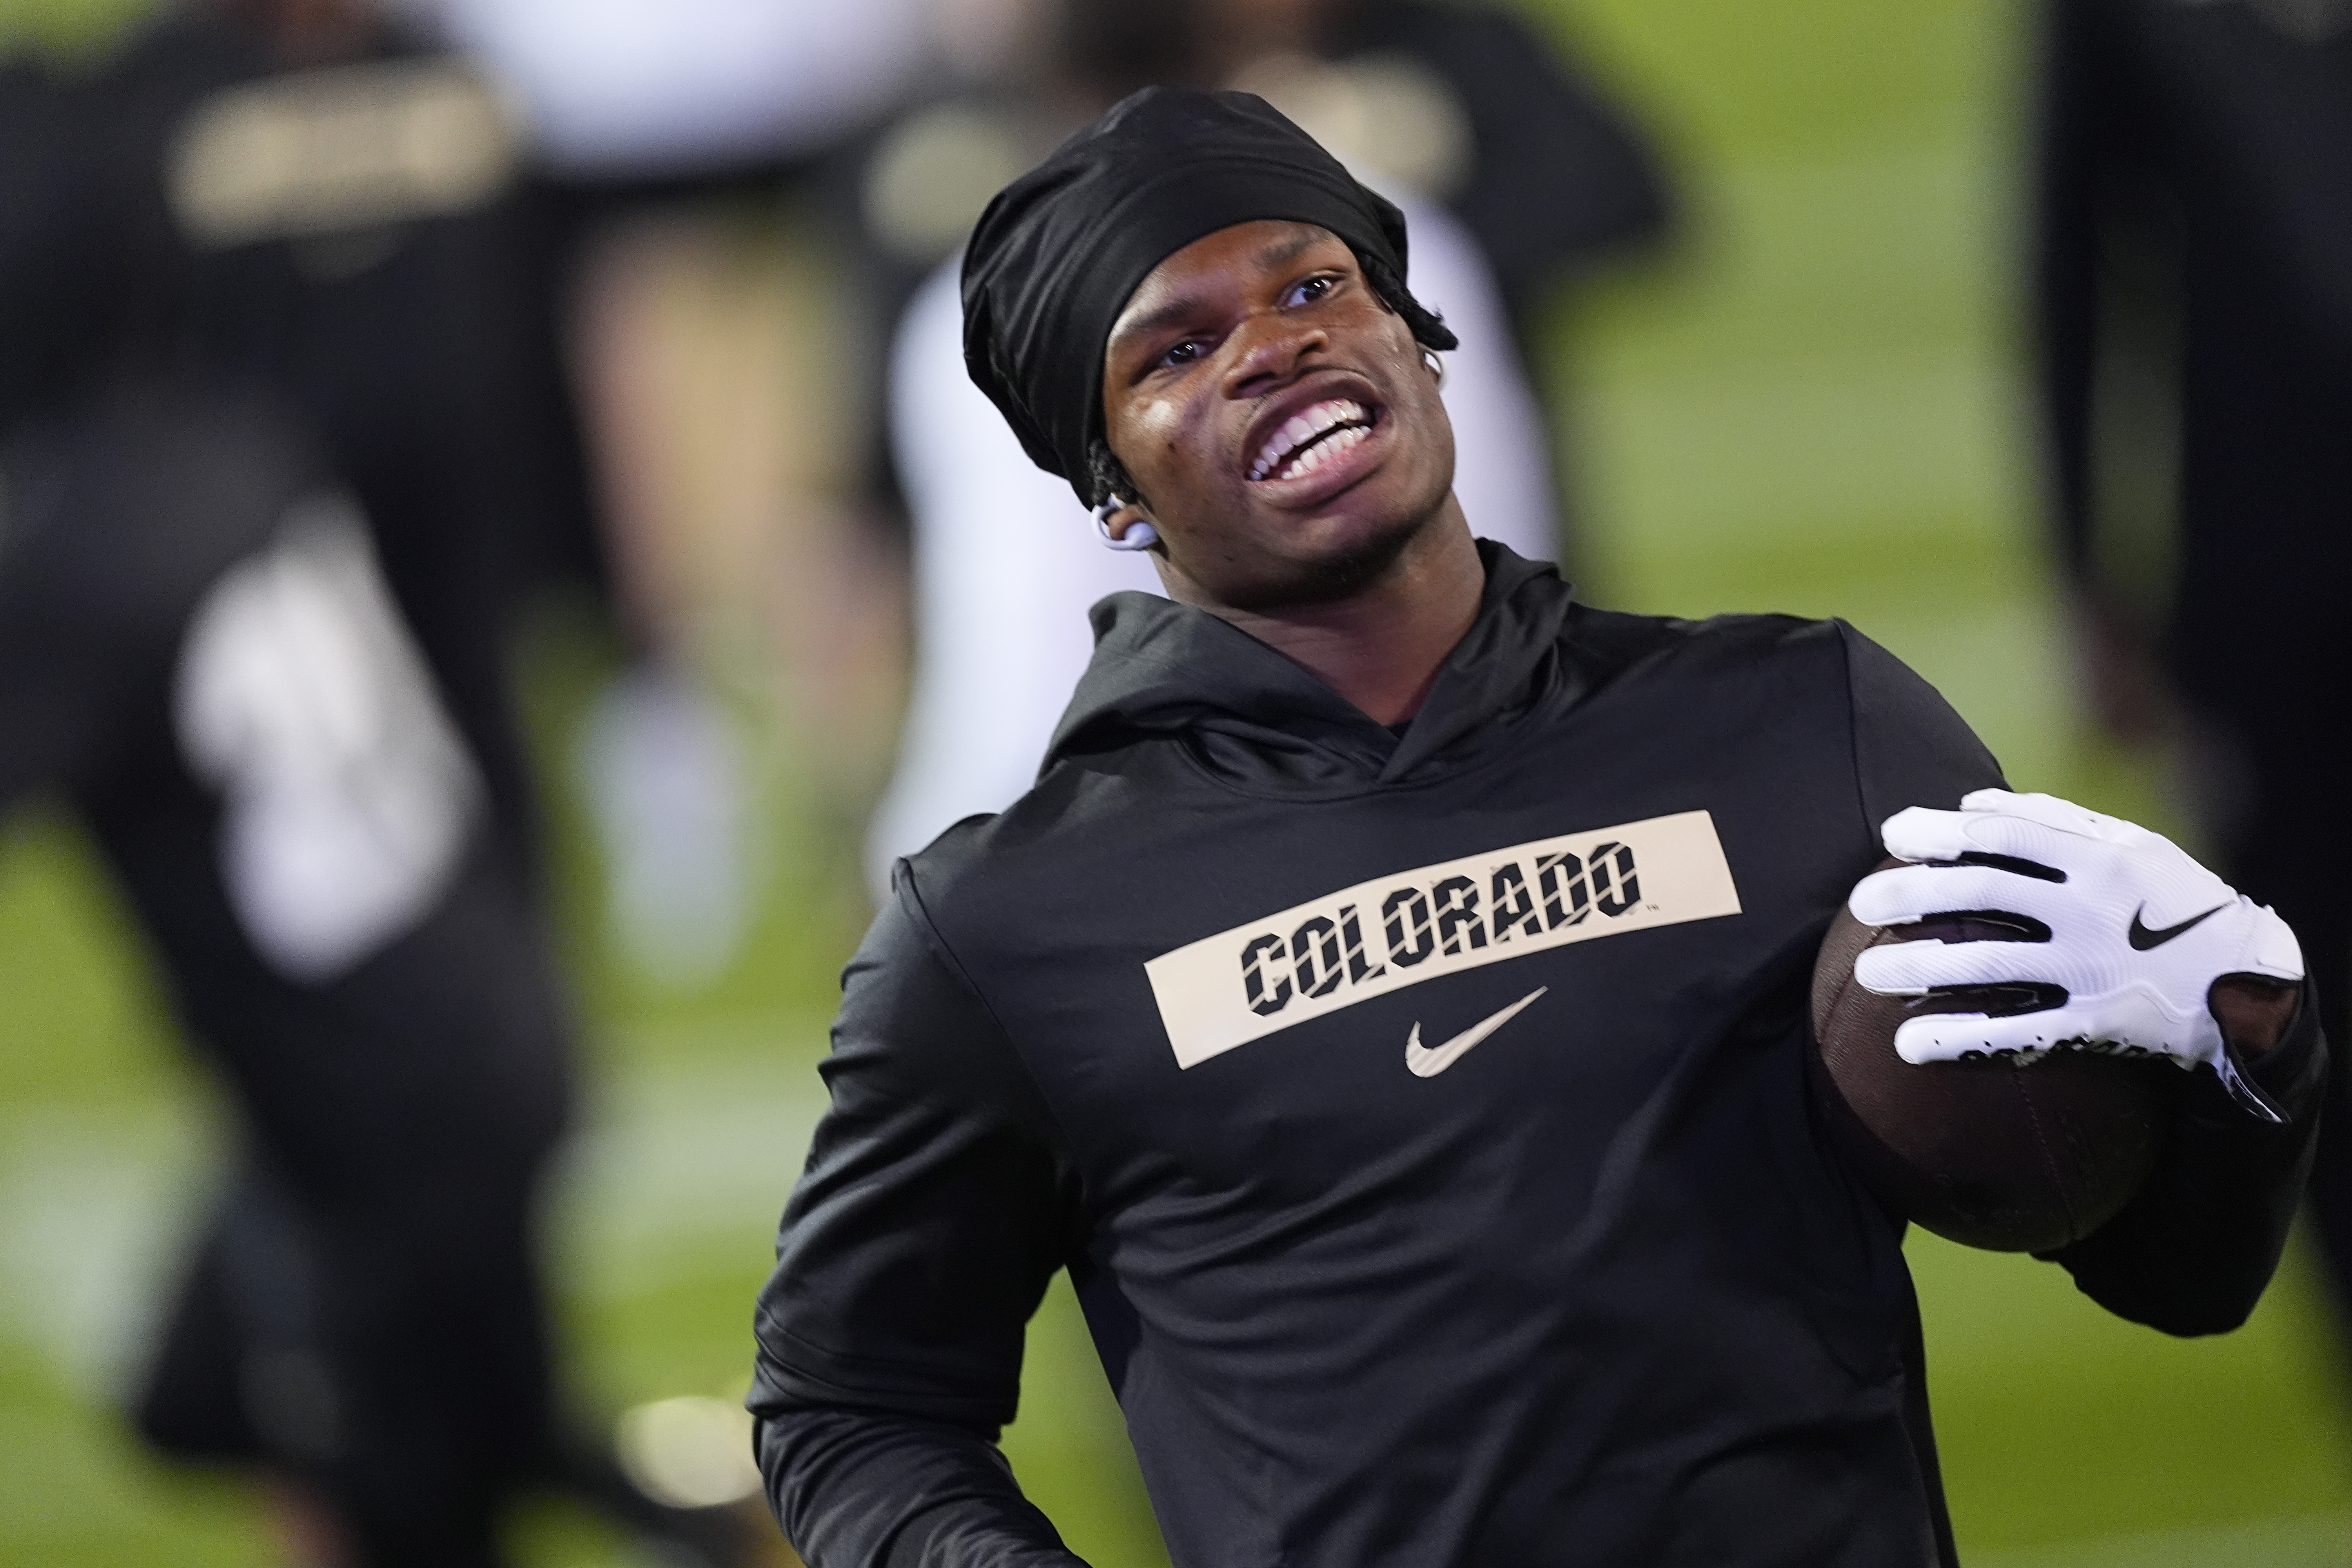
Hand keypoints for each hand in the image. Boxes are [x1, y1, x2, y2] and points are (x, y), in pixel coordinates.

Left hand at [1848, 789, 2302, 1115]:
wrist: (2248, 978)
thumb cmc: (2171, 903)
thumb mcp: (2131, 847)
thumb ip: (2054, 822)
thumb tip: (1971, 802)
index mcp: (2099, 858)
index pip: (2002, 834)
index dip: (1939, 833)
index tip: (1890, 836)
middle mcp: (2092, 910)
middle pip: (1982, 892)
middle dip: (1912, 896)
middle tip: (1862, 905)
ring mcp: (2093, 970)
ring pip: (1990, 965)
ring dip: (1918, 968)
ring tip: (1866, 973)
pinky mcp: (2097, 1026)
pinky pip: (2017, 1035)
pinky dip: (1959, 1040)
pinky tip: (1908, 1046)